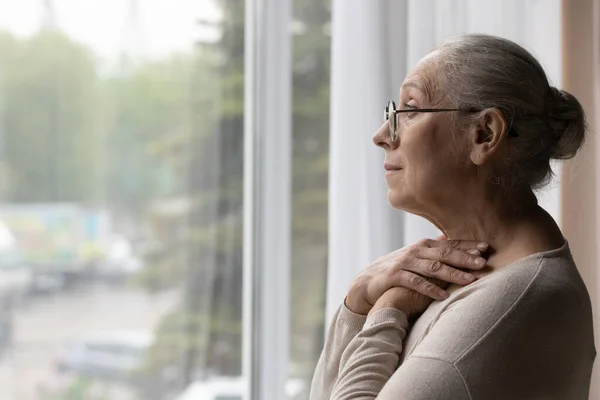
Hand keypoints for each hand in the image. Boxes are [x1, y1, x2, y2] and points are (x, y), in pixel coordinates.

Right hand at [345, 237, 487, 314]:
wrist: (367, 281)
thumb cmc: (396, 270)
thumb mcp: (416, 258)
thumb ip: (434, 252)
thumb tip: (453, 243)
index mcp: (423, 246)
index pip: (449, 244)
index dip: (467, 245)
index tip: (486, 248)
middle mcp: (415, 251)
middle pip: (444, 253)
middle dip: (465, 258)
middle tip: (483, 263)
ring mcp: (405, 263)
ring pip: (433, 267)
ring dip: (452, 273)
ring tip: (470, 280)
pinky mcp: (395, 276)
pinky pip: (415, 282)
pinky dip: (430, 289)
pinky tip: (443, 296)